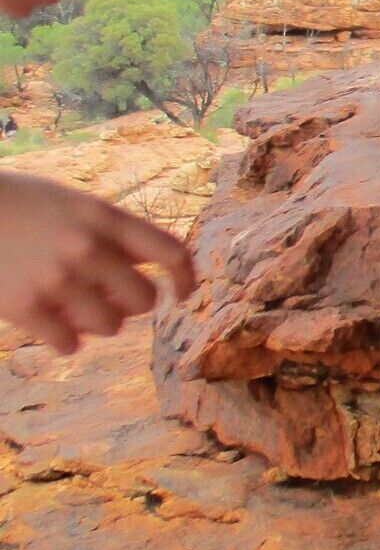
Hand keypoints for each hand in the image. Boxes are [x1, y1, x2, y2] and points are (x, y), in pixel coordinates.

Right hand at [0, 171, 194, 355]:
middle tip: (114, 299)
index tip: (183, 293)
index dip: (186, 278)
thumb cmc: (23, 205)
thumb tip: (148, 269)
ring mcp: (55, 280)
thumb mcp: (76, 204)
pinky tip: (55, 327)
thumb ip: (113, 233)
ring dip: (100, 323)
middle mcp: (87, 249)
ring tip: (80, 310)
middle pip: (144, 299)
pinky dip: (66, 341)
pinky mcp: (23, 307)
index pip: (170, 251)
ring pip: (111, 326)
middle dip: (134, 304)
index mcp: (104, 218)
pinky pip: (69, 344)